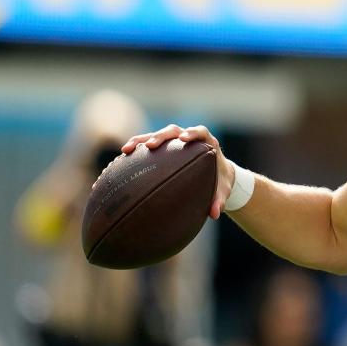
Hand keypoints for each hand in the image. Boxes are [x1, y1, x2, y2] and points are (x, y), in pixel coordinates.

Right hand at [120, 124, 234, 219]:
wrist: (217, 173)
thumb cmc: (220, 180)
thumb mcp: (223, 190)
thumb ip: (219, 200)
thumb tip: (214, 214)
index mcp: (207, 143)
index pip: (200, 132)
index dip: (192, 133)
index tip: (183, 138)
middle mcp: (188, 137)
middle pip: (173, 131)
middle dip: (161, 136)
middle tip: (150, 145)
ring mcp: (175, 141)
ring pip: (157, 135)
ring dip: (141, 140)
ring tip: (127, 149)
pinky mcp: (165, 147)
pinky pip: (148, 145)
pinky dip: (137, 149)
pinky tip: (123, 157)